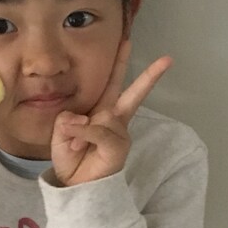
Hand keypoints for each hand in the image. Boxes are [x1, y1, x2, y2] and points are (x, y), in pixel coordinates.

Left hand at [51, 39, 172, 186]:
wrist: (75, 187)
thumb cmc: (70, 158)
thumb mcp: (60, 133)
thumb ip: (68, 119)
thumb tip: (83, 119)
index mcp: (100, 112)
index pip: (111, 84)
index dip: (120, 63)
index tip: (128, 41)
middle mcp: (114, 120)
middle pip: (133, 94)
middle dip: (149, 76)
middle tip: (167, 60)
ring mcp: (119, 133)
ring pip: (101, 116)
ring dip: (80, 130)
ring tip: (74, 146)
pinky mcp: (118, 146)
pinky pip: (101, 131)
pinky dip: (86, 135)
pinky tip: (78, 145)